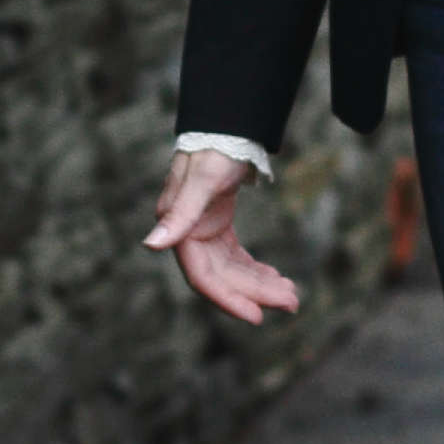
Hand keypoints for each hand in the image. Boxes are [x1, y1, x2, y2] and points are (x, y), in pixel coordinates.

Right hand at [144, 149, 303, 325]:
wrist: (225, 126)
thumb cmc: (213, 149)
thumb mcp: (202, 181)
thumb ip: (179, 215)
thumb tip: (151, 245)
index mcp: (180, 230)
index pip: (203, 277)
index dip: (229, 300)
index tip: (258, 317)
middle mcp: (188, 236)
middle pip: (224, 278)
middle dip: (256, 293)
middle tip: (292, 303)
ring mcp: (204, 233)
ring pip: (233, 271)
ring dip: (261, 284)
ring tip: (292, 295)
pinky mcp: (218, 227)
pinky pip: (238, 258)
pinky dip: (257, 270)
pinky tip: (277, 278)